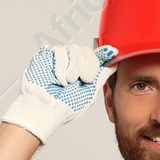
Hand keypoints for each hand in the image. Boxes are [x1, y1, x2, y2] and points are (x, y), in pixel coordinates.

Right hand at [1, 43, 117, 143]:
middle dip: (88, 67)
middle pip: (88, 51)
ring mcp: (61, 57)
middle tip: (81, 80)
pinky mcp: (47, 54)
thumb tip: (113, 64)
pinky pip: (60, 52)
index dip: (105, 53)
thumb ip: (101, 76)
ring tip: (67, 82)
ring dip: (73, 69)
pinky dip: (61, 68)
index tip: (112, 51)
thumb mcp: (90, 92)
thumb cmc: (65, 106)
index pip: (96, 56)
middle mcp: (73, 61)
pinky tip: (57, 79)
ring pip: (75, 49)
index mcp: (84, 70)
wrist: (46, 109)